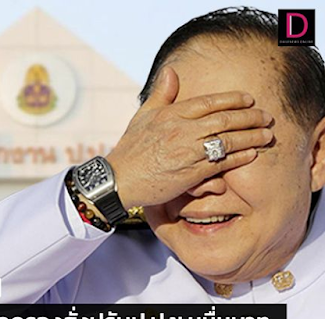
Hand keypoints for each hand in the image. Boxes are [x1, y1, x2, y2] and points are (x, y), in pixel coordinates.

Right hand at [106, 67, 272, 209]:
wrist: (119, 179)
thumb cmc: (130, 148)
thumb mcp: (142, 116)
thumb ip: (160, 94)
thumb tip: (171, 71)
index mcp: (172, 114)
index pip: (209, 102)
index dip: (233, 100)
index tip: (249, 99)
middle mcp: (182, 131)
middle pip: (224, 120)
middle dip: (250, 117)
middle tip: (267, 117)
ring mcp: (187, 153)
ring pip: (227, 141)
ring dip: (251, 137)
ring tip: (267, 135)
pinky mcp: (190, 175)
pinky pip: (220, 164)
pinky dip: (238, 158)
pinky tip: (251, 154)